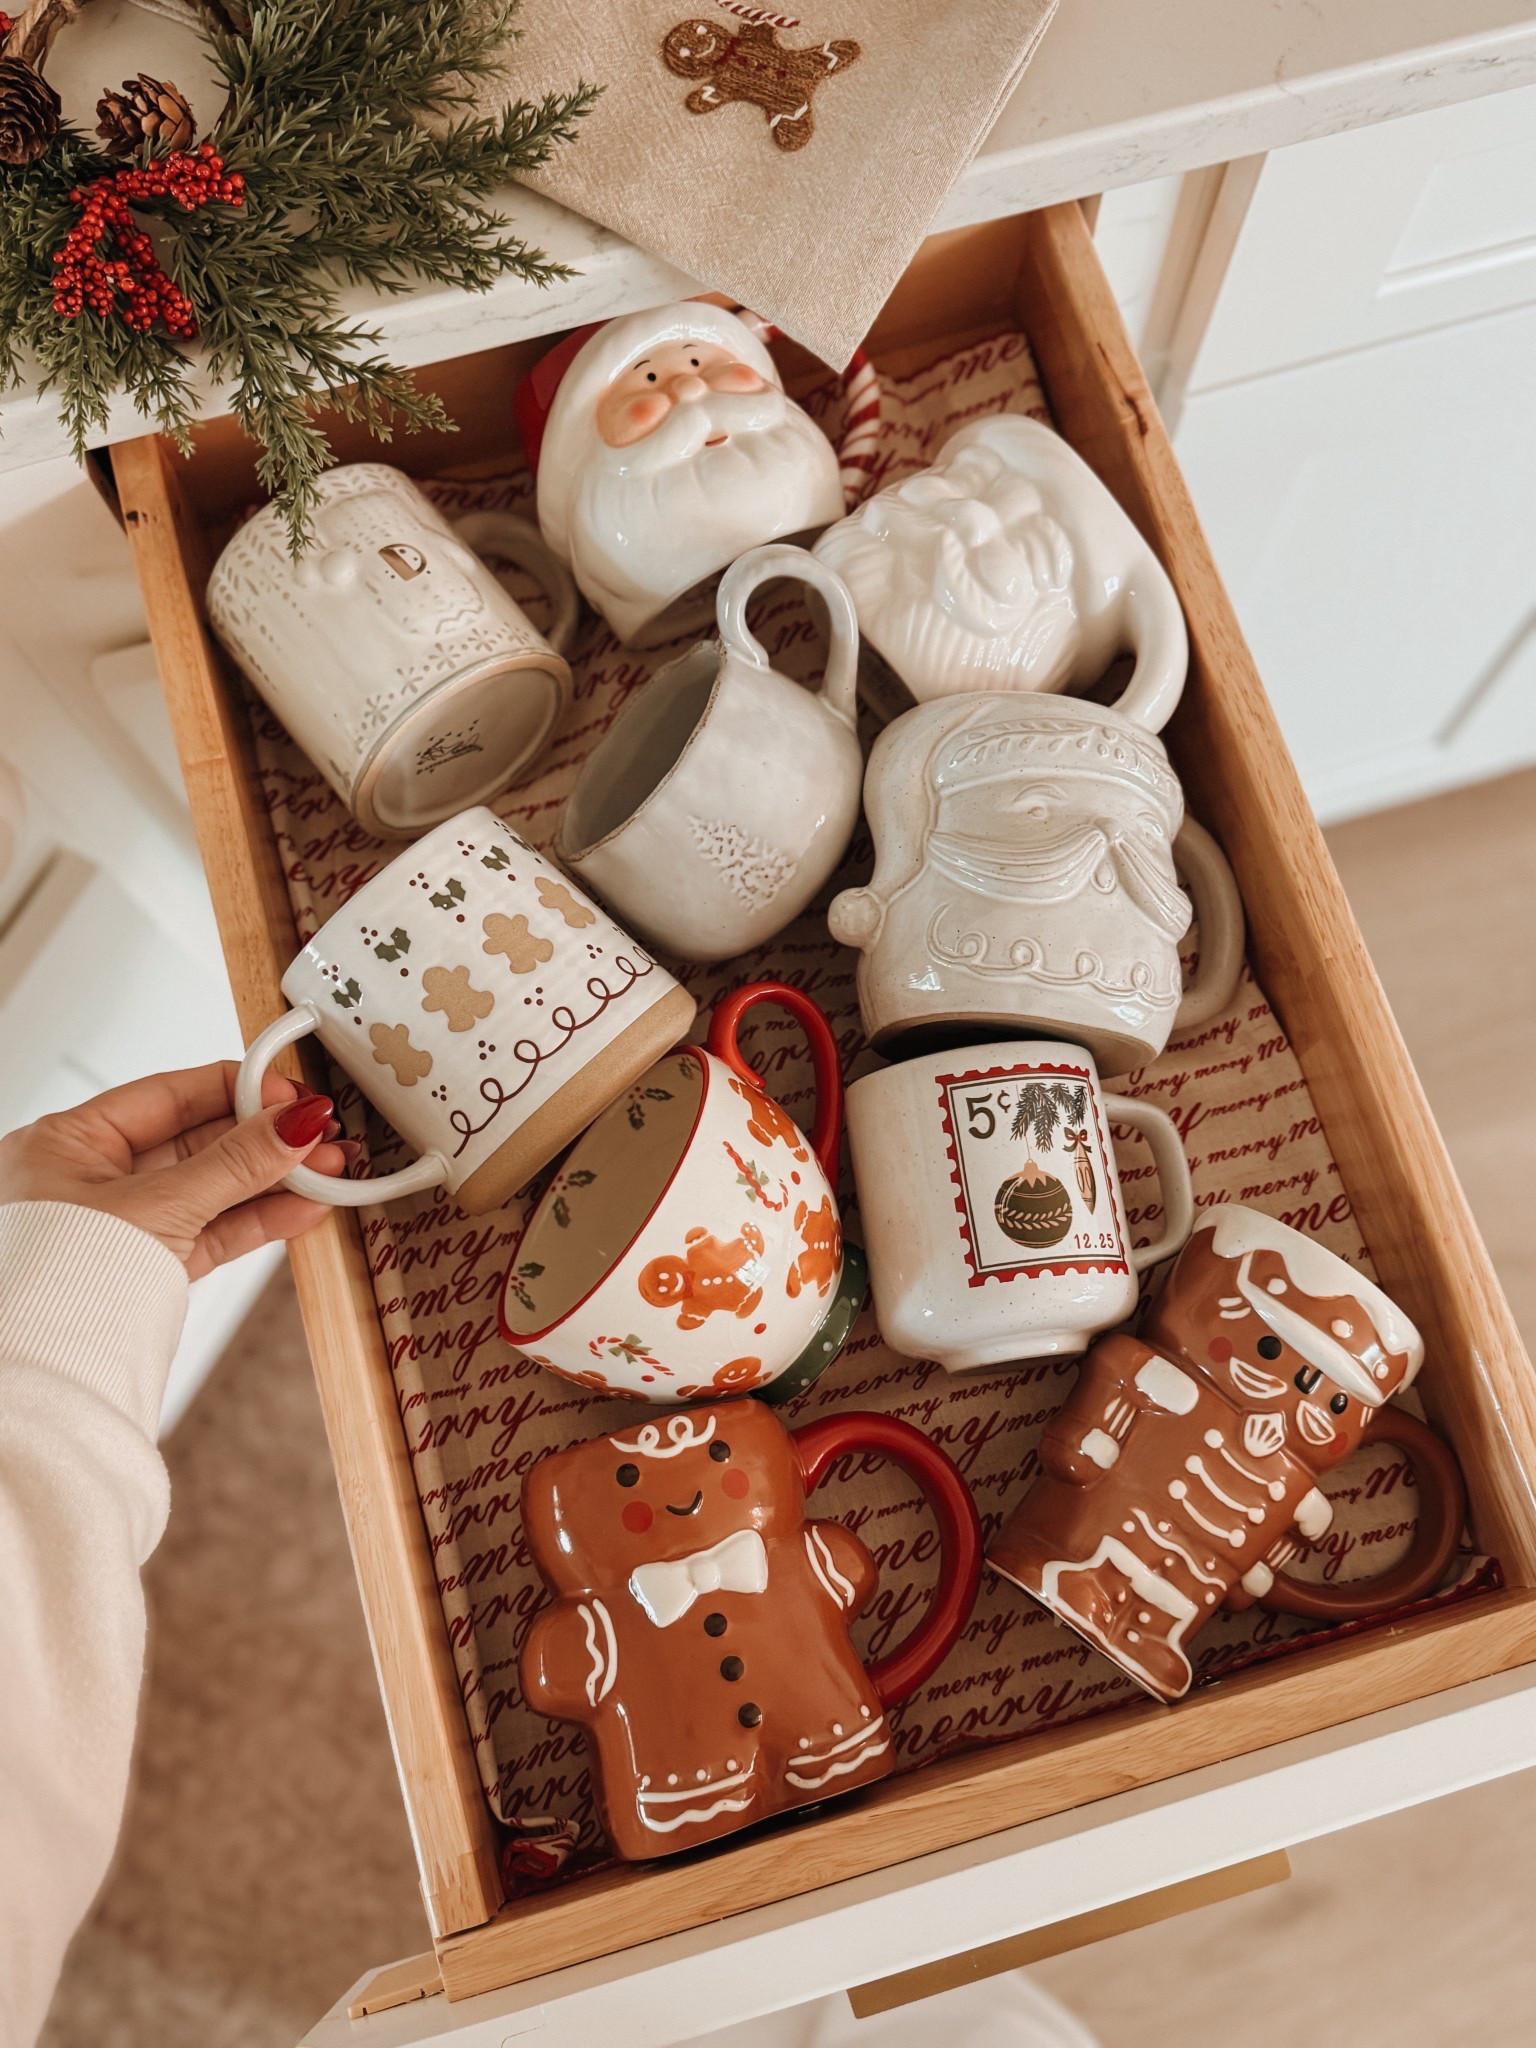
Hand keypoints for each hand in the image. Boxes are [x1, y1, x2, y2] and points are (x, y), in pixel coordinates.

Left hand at [0, 1062, 357, 1279]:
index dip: (235, 1089)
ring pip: (213, 1189)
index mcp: (69, 1142)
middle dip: (267, 1139)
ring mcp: (125, 1225)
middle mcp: (92, 1179)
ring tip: (326, 1171)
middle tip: (320, 1133)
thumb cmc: (54, 1286)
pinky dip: (258, 1220)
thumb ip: (234, 1163)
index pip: (168, 1095)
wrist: (45, 1376)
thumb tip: (291, 1124)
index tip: (289, 1093)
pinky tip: (302, 1207)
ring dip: (273, 1180)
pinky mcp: (151, 1267)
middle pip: (199, 1141)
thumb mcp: (157, 1206)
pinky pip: (212, 1231)